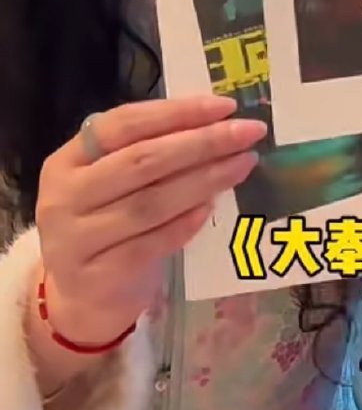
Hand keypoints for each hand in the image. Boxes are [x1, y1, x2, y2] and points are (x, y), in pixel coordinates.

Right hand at [35, 96, 264, 346]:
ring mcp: (76, 240)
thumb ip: (148, 153)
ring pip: (151, 202)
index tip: (225, 106)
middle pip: (142, 160)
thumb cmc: (105, 228)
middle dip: (202, 142)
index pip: (123, 124)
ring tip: (243, 164)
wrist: (78, 302)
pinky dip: (184, 224)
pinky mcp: (98, 278)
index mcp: (68, 161)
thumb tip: (217, 124)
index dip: (176, 112)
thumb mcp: (112, 184)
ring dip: (204, 180)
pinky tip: (211, 208)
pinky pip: (150, 244)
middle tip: (248, 132)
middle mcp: (65, 197)